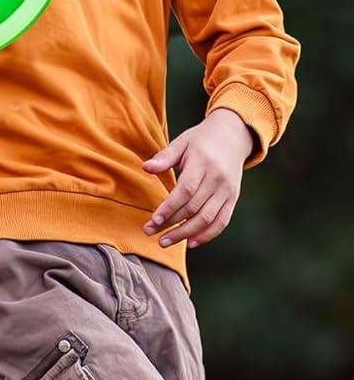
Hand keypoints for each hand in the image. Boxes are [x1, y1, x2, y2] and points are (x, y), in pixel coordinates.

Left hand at [141, 108, 253, 248]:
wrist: (233, 136)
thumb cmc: (201, 140)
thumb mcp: (182, 142)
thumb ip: (164, 157)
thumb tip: (145, 167)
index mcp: (203, 163)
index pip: (186, 191)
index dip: (169, 207)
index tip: (153, 220)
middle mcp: (218, 179)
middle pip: (193, 207)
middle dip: (170, 223)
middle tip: (150, 232)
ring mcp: (227, 190)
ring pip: (207, 218)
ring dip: (185, 233)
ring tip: (165, 241)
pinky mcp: (233, 198)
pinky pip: (222, 221)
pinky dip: (207, 234)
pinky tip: (190, 243)